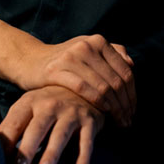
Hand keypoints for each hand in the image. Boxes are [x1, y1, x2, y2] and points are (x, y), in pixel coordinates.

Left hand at [0, 86, 104, 163]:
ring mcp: (71, 113)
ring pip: (60, 136)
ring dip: (52, 154)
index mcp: (30, 102)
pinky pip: (86, 143)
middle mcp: (50, 105)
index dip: (7, 140)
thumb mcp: (29, 107)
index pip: (15, 122)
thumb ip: (13, 125)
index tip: (0, 158)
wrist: (83, 86)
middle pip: (37, 128)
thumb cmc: (48, 103)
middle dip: (27, 148)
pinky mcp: (89, 122)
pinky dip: (83, 159)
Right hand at [8, 35, 134, 125]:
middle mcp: (86, 46)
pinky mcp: (56, 70)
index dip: (132, 94)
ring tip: (118, 122)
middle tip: (127, 121)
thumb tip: (132, 64)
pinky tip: (102, 113)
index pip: (125, 71)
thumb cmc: (65, 61)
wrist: (31, 61)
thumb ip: (111, 53)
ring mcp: (71, 57)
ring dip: (114, 109)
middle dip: (125, 105)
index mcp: (98, 41)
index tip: (133, 111)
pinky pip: (83, 89)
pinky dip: (96, 102)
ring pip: (103, 87)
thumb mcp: (89, 51)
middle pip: (116, 81)